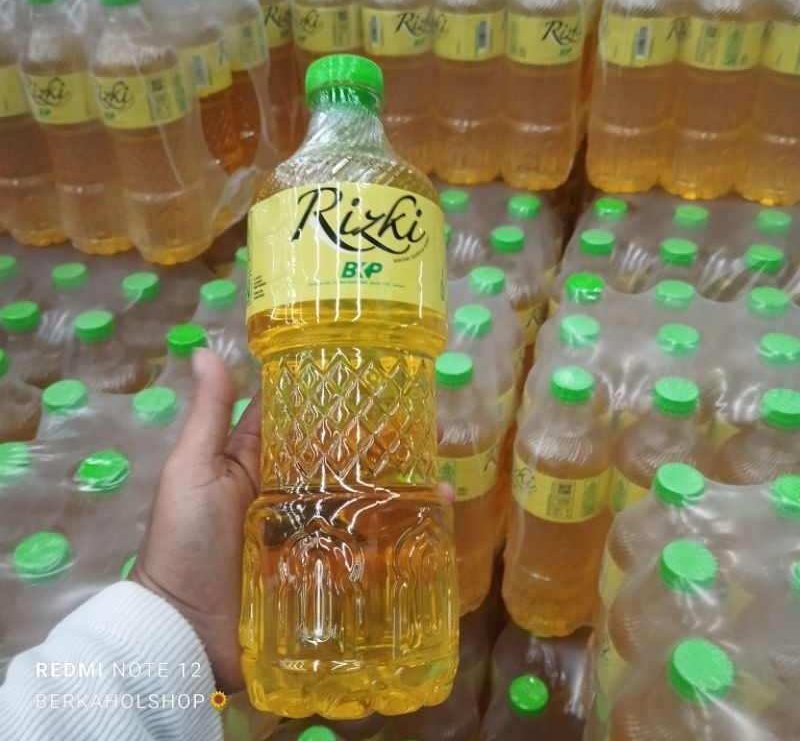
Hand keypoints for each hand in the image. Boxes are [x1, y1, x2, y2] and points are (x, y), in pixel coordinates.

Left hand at [131, 349, 455, 694]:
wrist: (185, 631)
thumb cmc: (185, 541)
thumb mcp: (192, 470)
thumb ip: (209, 414)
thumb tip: (205, 348)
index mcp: (256, 458)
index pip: (296, 415)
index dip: (325, 391)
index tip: (366, 365)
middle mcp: (287, 487)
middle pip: (335, 454)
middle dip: (371, 436)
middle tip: (422, 415)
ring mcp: (309, 526)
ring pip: (356, 494)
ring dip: (392, 479)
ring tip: (437, 463)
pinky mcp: (326, 563)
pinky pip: (364, 540)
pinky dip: (395, 527)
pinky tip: (434, 514)